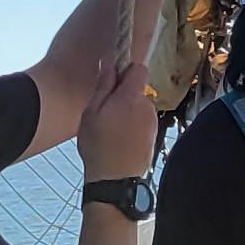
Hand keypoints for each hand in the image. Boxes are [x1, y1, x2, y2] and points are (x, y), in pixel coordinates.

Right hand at [76, 58, 157, 182]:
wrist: (115, 181)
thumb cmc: (99, 146)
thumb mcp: (92, 112)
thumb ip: (103, 85)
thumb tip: (109, 63)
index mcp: (132, 97)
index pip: (139, 69)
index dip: (125, 70)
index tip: (111, 81)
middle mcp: (147, 107)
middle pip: (137, 89)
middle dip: (122, 95)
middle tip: (104, 112)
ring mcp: (152, 122)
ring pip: (139, 107)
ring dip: (126, 112)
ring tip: (110, 130)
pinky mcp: (153, 136)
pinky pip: (141, 122)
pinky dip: (132, 126)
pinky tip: (118, 140)